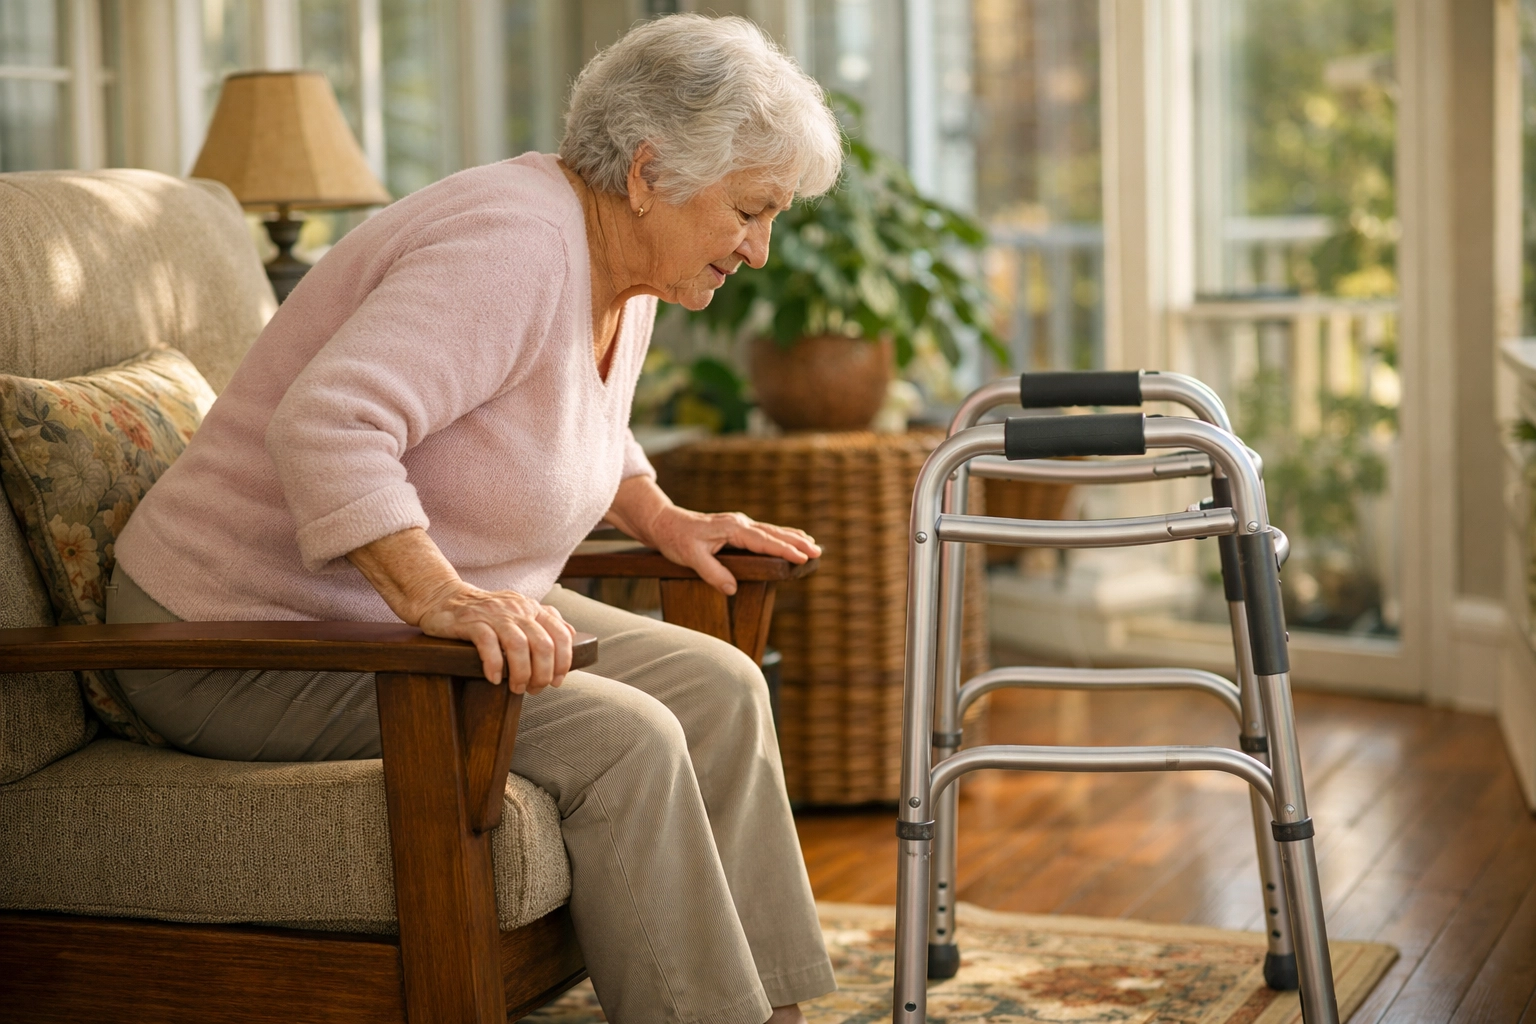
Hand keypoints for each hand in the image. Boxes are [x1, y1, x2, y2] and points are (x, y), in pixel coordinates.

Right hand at [414, 580, 574, 692]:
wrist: (442, 597)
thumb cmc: (483, 611)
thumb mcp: (518, 610)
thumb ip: (544, 620)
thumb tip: (571, 636)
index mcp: (532, 608)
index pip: (561, 634)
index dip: (564, 661)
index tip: (557, 681)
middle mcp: (517, 609)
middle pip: (542, 645)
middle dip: (542, 673)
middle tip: (534, 689)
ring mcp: (494, 614)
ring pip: (518, 645)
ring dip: (521, 673)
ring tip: (516, 688)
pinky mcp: (470, 621)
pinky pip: (487, 643)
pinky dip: (494, 665)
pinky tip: (493, 679)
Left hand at [646, 505, 819, 595]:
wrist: (665, 523)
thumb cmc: (676, 539)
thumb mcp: (690, 558)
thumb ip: (712, 572)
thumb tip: (732, 589)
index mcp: (732, 529)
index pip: (763, 541)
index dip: (784, 549)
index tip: (801, 556)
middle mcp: (739, 523)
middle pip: (773, 533)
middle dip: (796, 542)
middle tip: (817, 551)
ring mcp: (739, 524)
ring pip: (771, 530)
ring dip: (792, 537)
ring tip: (813, 544)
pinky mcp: (737, 528)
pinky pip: (764, 532)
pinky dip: (780, 535)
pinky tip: (790, 538)